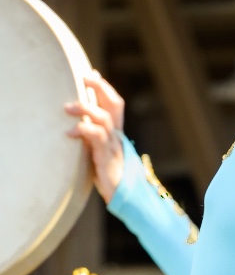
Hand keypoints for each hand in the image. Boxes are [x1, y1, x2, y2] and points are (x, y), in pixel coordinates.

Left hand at [65, 70, 127, 201]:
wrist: (127, 201)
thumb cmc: (109, 177)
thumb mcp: (100, 152)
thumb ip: (94, 135)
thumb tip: (80, 121)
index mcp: (117, 134)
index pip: (115, 104)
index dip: (104, 87)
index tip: (90, 74)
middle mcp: (118, 137)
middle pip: (115, 105)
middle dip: (100, 88)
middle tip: (83, 78)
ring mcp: (114, 147)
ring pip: (105, 119)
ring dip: (85, 109)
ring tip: (66, 108)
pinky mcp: (107, 159)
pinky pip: (98, 139)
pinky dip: (84, 130)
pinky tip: (71, 132)